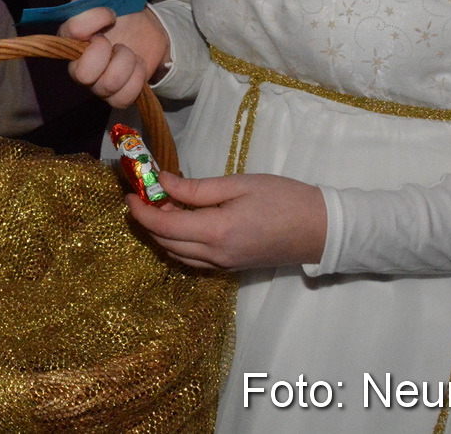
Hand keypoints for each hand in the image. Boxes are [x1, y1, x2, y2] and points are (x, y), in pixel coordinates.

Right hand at [62, 0, 168, 108]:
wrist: (149, 31)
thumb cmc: (124, 13)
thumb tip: (80, 3)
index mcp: (71, 38)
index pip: (70, 32)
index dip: (93, 20)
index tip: (111, 13)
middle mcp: (78, 64)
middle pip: (82, 74)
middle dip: (105, 54)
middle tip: (116, 43)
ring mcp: (96, 84)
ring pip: (107, 85)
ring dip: (126, 63)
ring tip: (131, 52)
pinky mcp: (115, 97)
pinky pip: (122, 100)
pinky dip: (136, 80)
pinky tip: (138, 66)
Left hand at [129, 172, 326, 269]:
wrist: (321, 229)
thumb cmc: (283, 198)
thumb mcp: (238, 184)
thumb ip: (197, 188)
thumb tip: (162, 183)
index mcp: (216, 232)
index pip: (163, 227)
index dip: (140, 212)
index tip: (129, 193)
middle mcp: (215, 256)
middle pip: (166, 244)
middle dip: (148, 222)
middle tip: (146, 194)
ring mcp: (224, 266)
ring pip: (178, 255)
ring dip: (163, 234)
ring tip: (163, 206)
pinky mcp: (232, 268)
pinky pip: (194, 260)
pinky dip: (180, 243)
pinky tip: (184, 223)